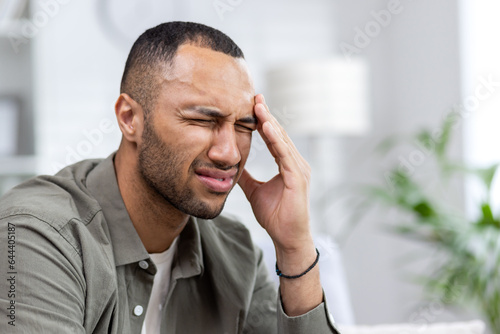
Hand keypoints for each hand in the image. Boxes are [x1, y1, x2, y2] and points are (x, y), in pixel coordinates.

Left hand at [238, 94, 312, 252]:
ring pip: (282, 140)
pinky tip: (267, 127)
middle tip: (254, 95)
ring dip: (270, 122)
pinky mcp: (298, 179)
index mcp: (287, 164)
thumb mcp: (255, 191)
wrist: (287, 238)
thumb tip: (232, 166)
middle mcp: (296, 163)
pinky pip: (285, 155)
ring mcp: (299, 169)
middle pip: (279, 134)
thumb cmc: (275, 216)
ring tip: (258, 105)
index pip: (274, 138)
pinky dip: (276, 140)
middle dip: (266, 115)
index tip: (251, 104)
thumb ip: (246, 177)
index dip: (263, 121)